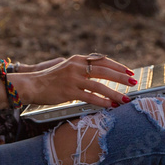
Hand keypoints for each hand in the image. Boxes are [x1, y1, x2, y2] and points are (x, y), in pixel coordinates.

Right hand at [8, 53, 136, 108]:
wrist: (31, 84)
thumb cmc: (49, 79)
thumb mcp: (67, 68)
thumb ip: (82, 68)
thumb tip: (98, 72)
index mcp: (77, 59)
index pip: (102, 61)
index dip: (117, 66)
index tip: (129, 72)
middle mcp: (76, 67)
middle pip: (104, 71)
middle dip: (121, 78)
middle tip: (133, 82)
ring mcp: (73, 79)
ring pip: (99, 85)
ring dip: (114, 93)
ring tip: (125, 99)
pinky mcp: (69, 91)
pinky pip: (90, 97)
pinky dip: (102, 101)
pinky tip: (110, 105)